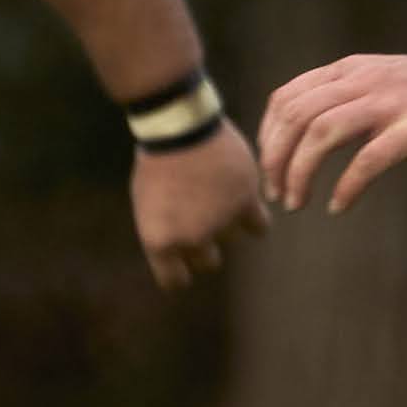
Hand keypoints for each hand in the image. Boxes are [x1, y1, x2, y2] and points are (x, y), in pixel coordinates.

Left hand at [128, 124, 268, 291]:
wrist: (177, 126)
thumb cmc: (158, 161)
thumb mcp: (147, 203)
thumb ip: (166, 231)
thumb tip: (184, 251)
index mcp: (159, 241)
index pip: (174, 280)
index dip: (180, 272)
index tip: (183, 265)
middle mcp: (191, 238)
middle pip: (207, 262)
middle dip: (205, 246)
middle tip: (201, 219)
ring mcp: (221, 222)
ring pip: (233, 238)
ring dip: (227, 222)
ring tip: (217, 194)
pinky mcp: (246, 203)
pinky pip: (259, 227)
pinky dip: (255, 220)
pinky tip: (248, 206)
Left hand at [259, 51, 406, 213]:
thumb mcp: (386, 83)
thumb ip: (351, 98)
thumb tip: (313, 133)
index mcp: (351, 71)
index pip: (286, 99)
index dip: (268, 138)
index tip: (270, 170)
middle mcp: (364, 81)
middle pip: (296, 117)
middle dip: (276, 160)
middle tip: (276, 195)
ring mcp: (390, 103)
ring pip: (321, 134)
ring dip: (300, 172)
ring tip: (296, 203)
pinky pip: (368, 160)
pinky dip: (346, 186)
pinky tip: (339, 205)